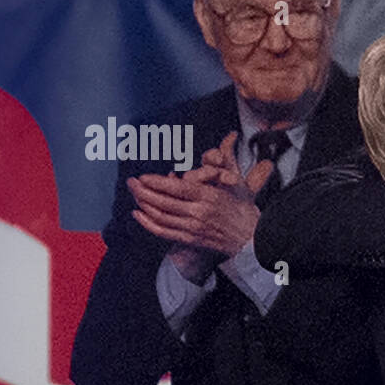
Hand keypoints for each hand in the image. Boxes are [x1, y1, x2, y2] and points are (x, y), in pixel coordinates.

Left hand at [129, 133, 273, 257]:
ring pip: (161, 216)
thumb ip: (222, 167)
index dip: (156, 183)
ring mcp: (194, 228)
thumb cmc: (244, 210)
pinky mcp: (191, 240)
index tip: (143, 176)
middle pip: (164, 202)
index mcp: (210, 197)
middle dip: (143, 192)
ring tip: (134, 195)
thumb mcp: (237, 185)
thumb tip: (220, 144)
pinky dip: (148, 224)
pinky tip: (138, 215)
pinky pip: (164, 232)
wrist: (253, 240)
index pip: (177, 188)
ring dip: (144, 205)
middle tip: (131, 183)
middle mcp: (200, 213)